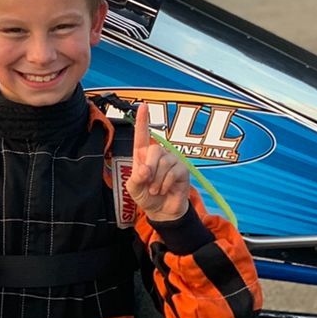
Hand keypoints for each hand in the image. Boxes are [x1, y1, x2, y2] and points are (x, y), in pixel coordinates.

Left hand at [126, 103, 189, 222]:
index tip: (143, 106)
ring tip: (156, 190)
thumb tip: (146, 169)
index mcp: (143, 155)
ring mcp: (172, 160)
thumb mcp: (134, 188)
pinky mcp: (182, 169)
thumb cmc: (146, 196)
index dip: (143, 120)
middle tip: (148, 184)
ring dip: (157, 180)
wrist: (161, 211)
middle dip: (150, 168)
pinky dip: (166, 184)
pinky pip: (174, 172)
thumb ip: (136, 178)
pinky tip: (165, 190)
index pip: (143, 135)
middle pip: (154, 149)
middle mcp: (158, 154)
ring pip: (164, 162)